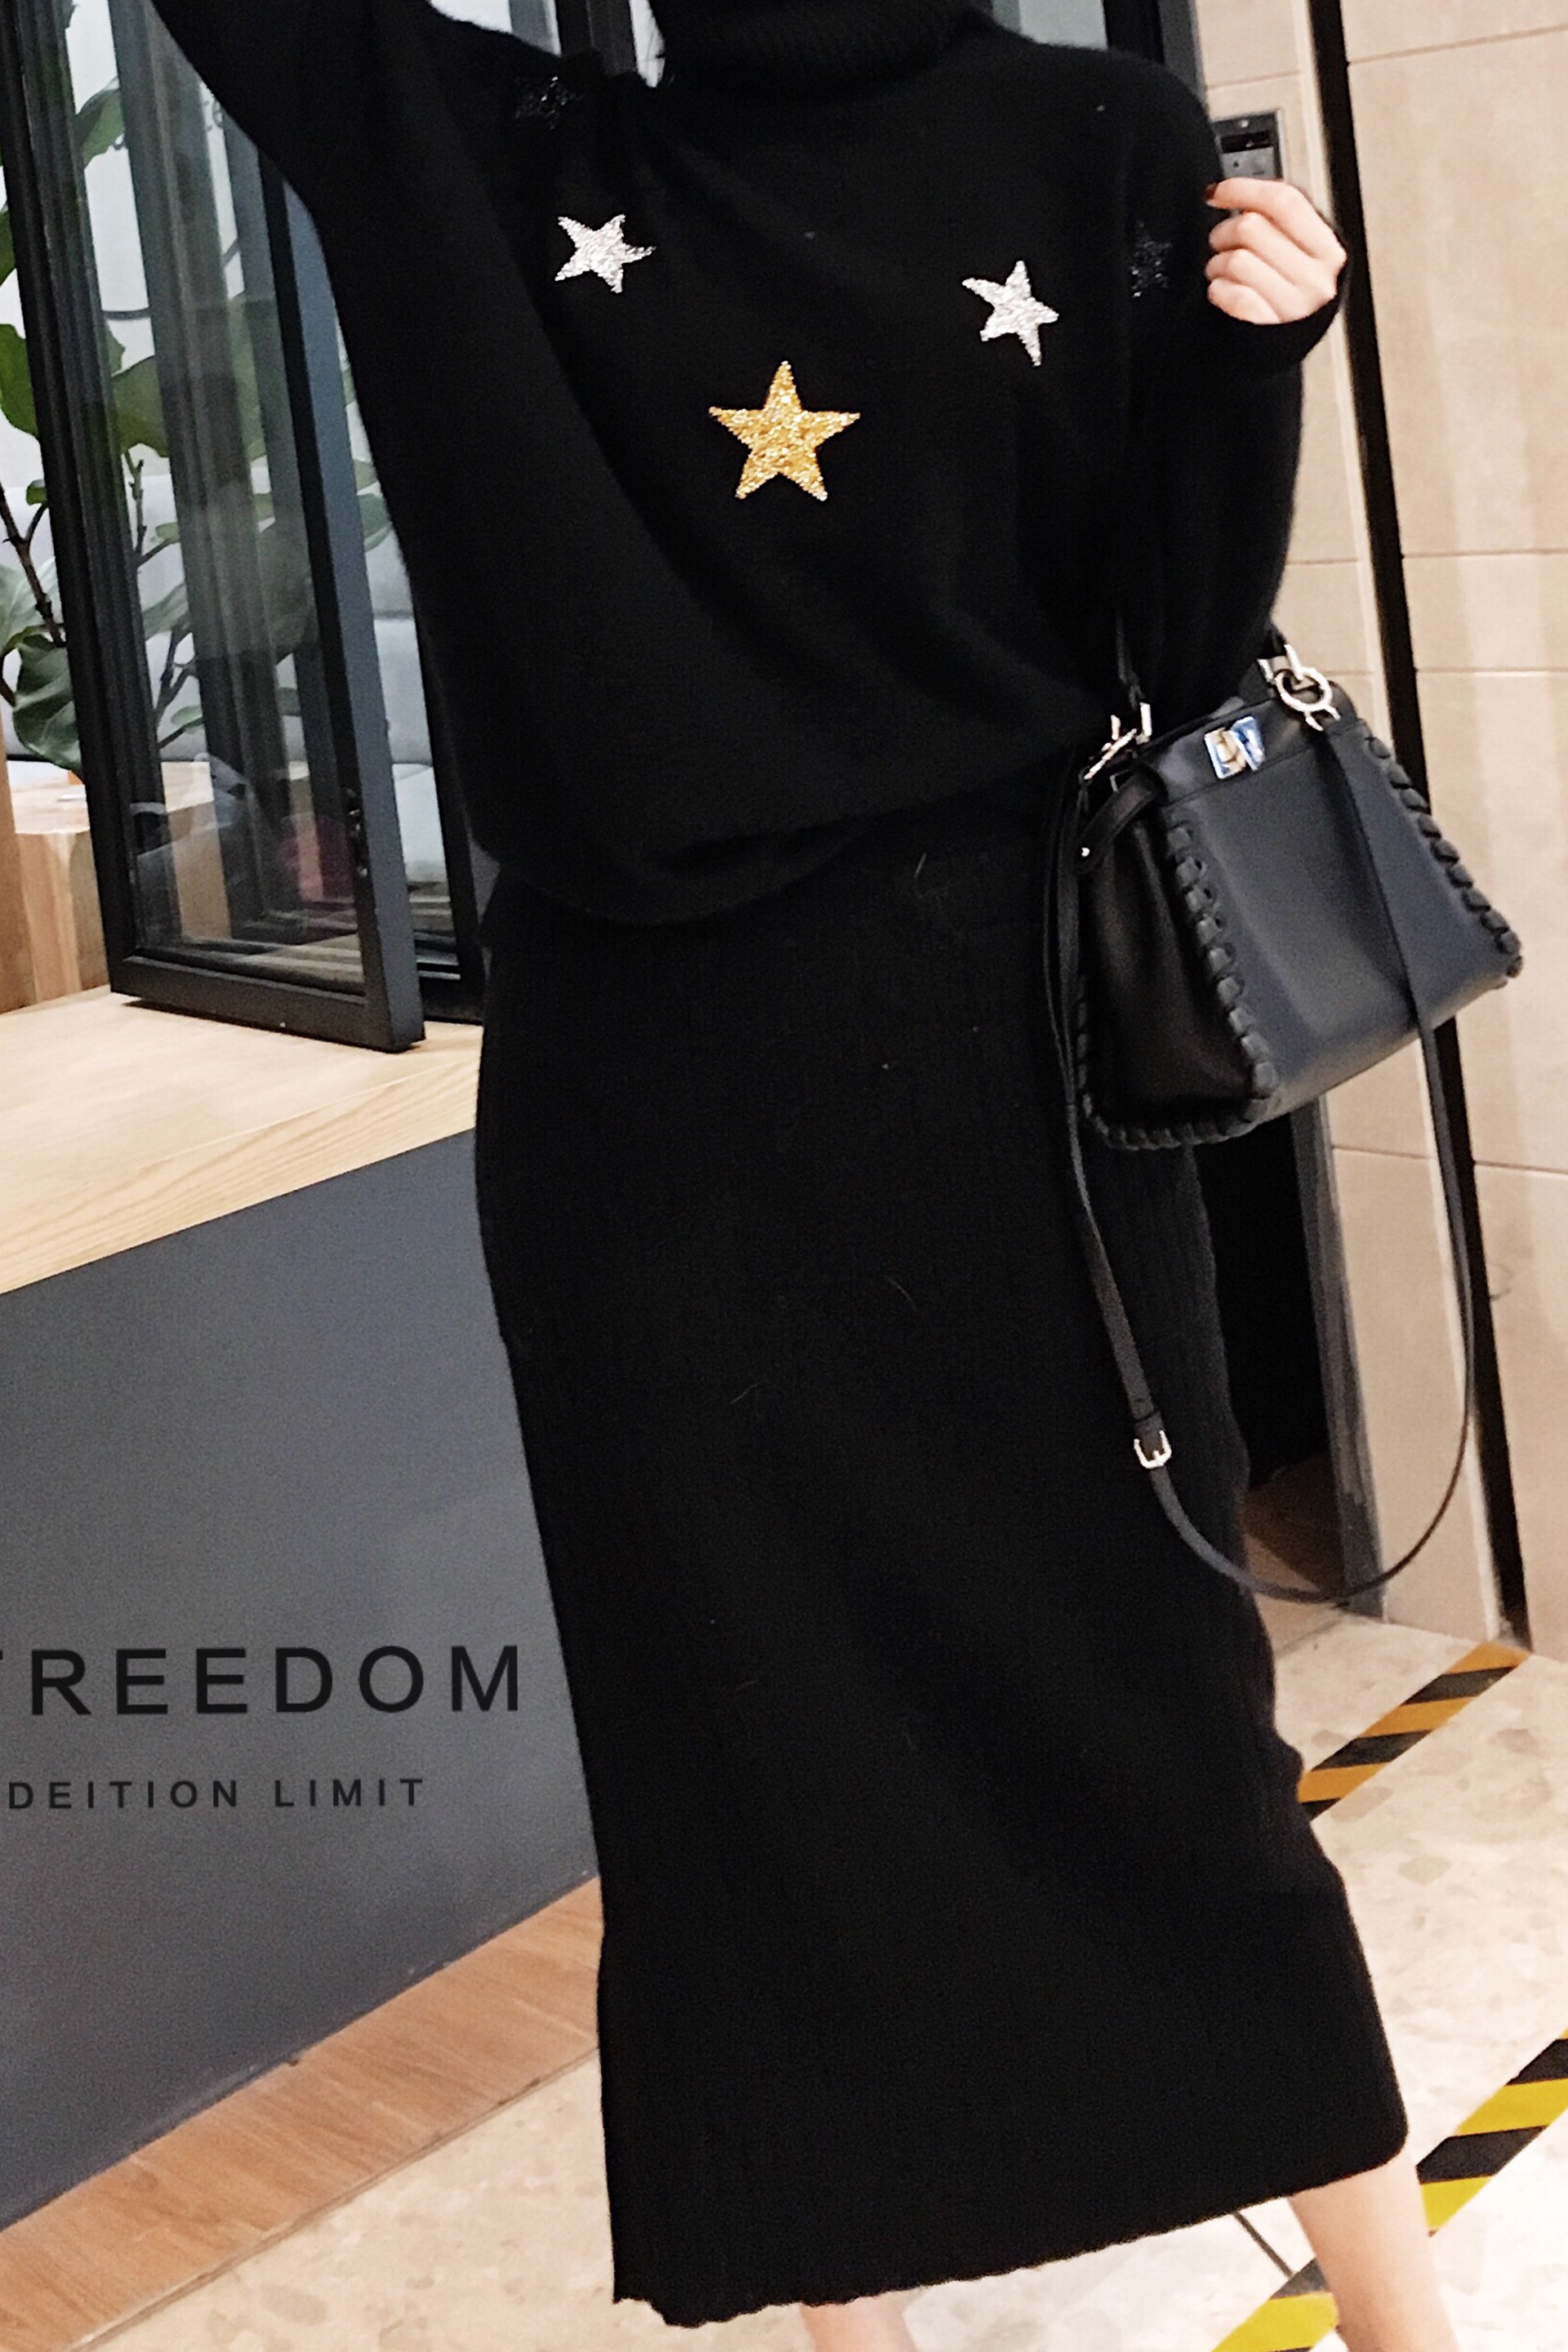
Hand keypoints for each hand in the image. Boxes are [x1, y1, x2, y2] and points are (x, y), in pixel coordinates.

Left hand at [1201, 175, 1346, 324]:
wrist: (1277, 356)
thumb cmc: (1288, 301)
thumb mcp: (1302, 259)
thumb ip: (1284, 226)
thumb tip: (1243, 193)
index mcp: (1328, 252)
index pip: (1285, 202)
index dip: (1244, 189)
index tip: (1219, 193)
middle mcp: (1315, 279)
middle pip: (1253, 227)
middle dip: (1225, 232)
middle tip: (1222, 245)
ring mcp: (1292, 307)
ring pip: (1237, 259)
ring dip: (1217, 264)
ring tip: (1223, 272)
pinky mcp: (1265, 330)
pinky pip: (1230, 293)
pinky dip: (1217, 290)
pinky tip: (1223, 292)